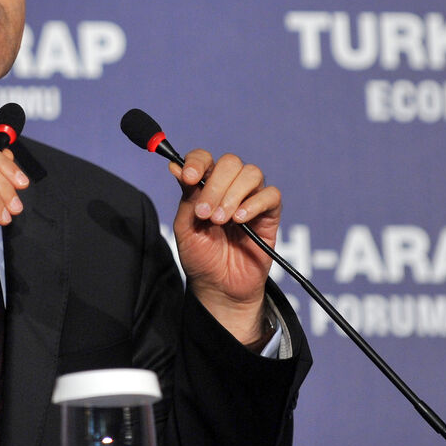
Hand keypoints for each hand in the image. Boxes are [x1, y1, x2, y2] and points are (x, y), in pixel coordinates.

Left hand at [169, 149, 281, 342]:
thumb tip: (175, 166)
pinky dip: (254, 204)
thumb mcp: (185, 227)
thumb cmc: (201, 257)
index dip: (197, 162)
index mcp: (206, 185)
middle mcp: (229, 187)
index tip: (189, 178)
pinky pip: (270, 195)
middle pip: (230, 162)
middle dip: (215, 185)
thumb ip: (186, 197)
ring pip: (251, 173)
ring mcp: (251, 199)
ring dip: (233, 195)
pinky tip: (240, 221)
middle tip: (205, 213)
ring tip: (221, 221)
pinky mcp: (269, 215)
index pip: (204, 158)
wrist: (219, 287)